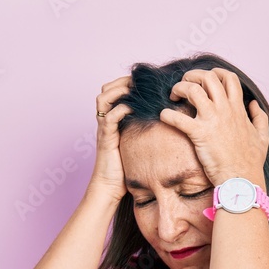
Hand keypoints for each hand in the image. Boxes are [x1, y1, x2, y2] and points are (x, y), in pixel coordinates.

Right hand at [87, 75, 133, 199]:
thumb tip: (164, 122)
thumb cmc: (125, 168)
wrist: (111, 187)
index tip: (143, 81)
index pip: (113, 91)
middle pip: (105, 89)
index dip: (125, 82)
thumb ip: (142, 130)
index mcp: (112, 119)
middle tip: (139, 80)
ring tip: (134, 88)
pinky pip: (110, 117)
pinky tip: (133, 107)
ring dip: (118, 90)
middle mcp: (105, 121)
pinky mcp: (106, 138)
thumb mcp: (135, 143)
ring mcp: (104, 128)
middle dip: (121, 81)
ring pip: (103, 98)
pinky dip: (121, 109)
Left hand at [159, 68, 268, 186]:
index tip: (206, 79)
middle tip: (185, 84)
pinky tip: (164, 116)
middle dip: (193, 75)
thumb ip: (260, 118)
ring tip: (174, 96)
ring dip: (179, 88)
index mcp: (238, 109)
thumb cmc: (251, 162)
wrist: (242, 180)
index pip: (229, 79)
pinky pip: (178, 118)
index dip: (216, 73)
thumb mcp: (263, 137)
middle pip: (208, 77)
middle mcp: (225, 110)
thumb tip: (254, 104)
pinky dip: (167, 115)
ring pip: (192, 90)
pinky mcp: (200, 134)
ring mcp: (212, 120)